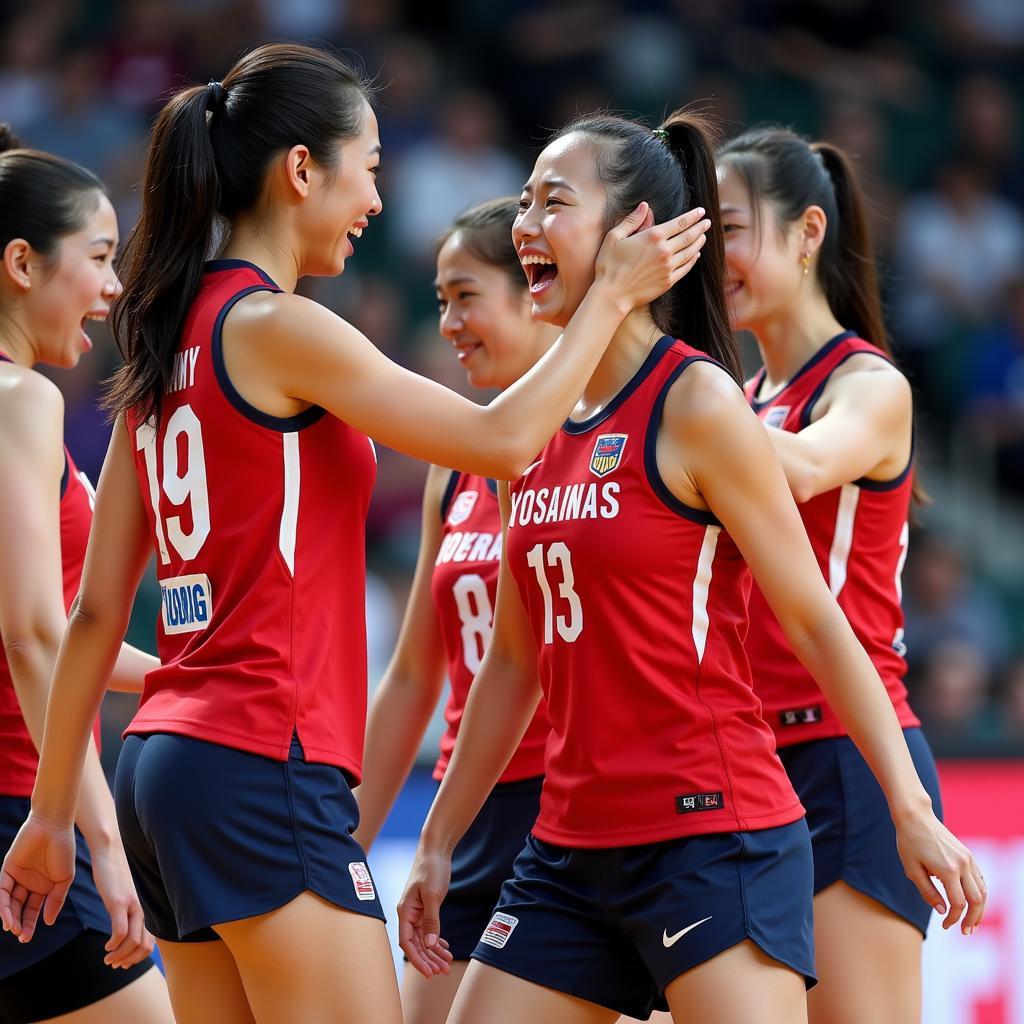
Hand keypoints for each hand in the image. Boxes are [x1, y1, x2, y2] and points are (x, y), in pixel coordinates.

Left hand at [0, 813, 75, 941]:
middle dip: (19, 924)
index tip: (27, 937)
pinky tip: (6, 915)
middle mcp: (29, 883)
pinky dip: (3, 904)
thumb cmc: (63, 849)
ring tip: (12, 928)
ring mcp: (17, 877)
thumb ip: (56, 899)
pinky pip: (3, 890)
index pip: (33, 909)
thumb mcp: (64, 878)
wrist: (54, 826)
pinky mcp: (7, 870)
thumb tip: (49, 921)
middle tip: (20, 937)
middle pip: (20, 909)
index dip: (30, 924)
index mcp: (44, 886)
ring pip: (10, 902)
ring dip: (9, 916)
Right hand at [88, 842, 153, 968]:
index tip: (123, 963)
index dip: (138, 958)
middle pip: (144, 946)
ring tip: (108, 959)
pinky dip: (113, 944)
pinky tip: (106, 947)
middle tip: (114, 965)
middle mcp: (144, 909)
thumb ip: (130, 912)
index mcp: (147, 909)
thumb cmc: (117, 876)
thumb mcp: (126, 897)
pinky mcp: (119, 902)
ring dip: (119, 956)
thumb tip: (126, 932)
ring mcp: (133, 905)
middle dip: (129, 961)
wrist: (110, 853)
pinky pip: (120, 931)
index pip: (151, 942)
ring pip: (132, 942)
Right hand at [397, 846, 455, 979]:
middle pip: (416, 944)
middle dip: (428, 959)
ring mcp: (417, 911)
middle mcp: (409, 914)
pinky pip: (429, 929)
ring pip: (424, 938)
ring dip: (434, 952)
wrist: (435, 849)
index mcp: (405, 911)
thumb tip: (430, 945)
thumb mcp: (432, 894)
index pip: (407, 943)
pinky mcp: (426, 907)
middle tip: (442, 971)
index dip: (417, 959)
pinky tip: (445, 947)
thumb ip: (431, 920)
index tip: (429, 972)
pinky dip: (436, 940)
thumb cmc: (431, 868)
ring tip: (446, 964)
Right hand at [593, 203, 710, 313]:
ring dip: (699, 242)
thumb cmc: (609, 265)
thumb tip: (645, 206)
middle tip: (707, 222)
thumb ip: (632, 220)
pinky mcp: (668, 281)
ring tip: (703, 236)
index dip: (693, 216)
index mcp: (653, 236)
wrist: (612, 294)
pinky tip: (696, 255)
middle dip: (700, 227)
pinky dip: (693, 260)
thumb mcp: (614, 237)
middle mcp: (664, 250)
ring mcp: (668, 267)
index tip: (701, 212)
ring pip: (690, 252)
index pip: (680, 223)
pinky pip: (686, 268)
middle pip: (689, 236)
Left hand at [896, 808, 986, 933]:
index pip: (958, 903)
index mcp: (948, 870)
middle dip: (972, 919)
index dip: (953, 918)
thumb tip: (943, 911)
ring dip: (980, 909)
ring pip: (983, 891)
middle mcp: (963, 865)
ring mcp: (968, 859)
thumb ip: (928, 892)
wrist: (916, 817)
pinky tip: (972, 903)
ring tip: (972, 922)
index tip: (945, 925)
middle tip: (966, 932)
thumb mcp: (912, 869)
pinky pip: (980, 879)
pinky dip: (979, 894)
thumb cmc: (909, 842)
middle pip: (977, 900)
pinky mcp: (968, 855)